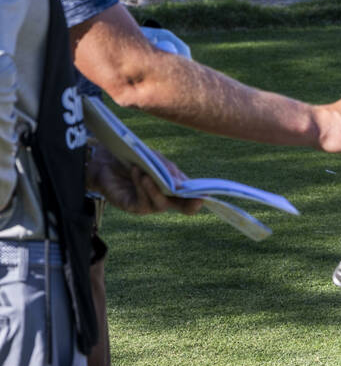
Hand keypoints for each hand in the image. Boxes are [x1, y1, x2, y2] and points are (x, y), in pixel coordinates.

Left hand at [85, 140, 202, 215]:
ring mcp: (150, 204)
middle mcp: (165, 198)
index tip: (208, 195)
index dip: (200, 196)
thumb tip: (182, 184)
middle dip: (190, 204)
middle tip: (197, 200)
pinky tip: (139, 173)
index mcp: (174, 187)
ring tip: (148, 174)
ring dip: (156, 189)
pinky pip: (142, 201)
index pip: (191, 194)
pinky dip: (141, 186)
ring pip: (161, 204)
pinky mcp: (134, 207)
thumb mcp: (155, 159)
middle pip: (183, 206)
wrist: (106, 161)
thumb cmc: (134, 158)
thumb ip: (168, 169)